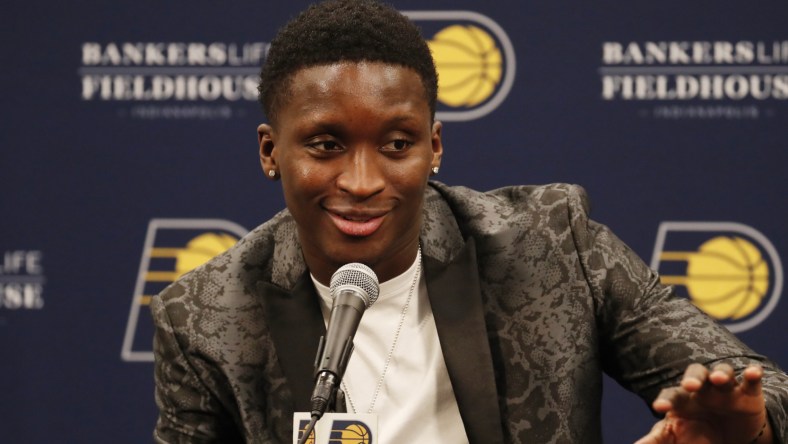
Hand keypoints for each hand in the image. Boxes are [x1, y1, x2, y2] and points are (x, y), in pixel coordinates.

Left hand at [634, 363, 771, 443]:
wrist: (730, 436)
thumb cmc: (696, 432)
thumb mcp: (676, 437)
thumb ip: (657, 439)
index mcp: (683, 399)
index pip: (672, 395)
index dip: (665, 400)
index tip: (659, 408)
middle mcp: (703, 389)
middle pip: (695, 374)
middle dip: (692, 378)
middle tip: (690, 386)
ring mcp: (725, 389)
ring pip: (722, 372)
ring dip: (721, 373)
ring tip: (719, 379)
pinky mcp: (748, 393)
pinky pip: (750, 381)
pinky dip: (752, 375)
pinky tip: (753, 372)